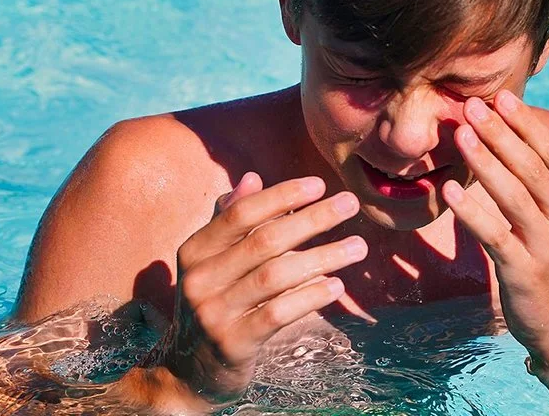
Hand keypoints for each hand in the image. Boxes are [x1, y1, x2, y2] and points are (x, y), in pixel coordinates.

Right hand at [162, 172, 365, 408]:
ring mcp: (213, 313)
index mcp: (193, 251)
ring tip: (358, 247)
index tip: (319, 184)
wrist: (191, 371)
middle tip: (350, 205)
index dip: (281, 195)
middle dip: (312, 219)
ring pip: (276, 276)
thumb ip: (229, 221)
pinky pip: (278, 313)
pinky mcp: (233, 343)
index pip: (240, 213)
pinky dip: (310, 297)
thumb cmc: (214, 305)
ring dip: (323, 257)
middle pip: (264, 240)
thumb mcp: (212, 264)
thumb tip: (253, 177)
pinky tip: (337, 286)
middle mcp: (198, 279)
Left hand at [441, 90, 548, 380]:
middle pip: (531, 169)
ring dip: (485, 163)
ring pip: (513, 197)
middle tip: (470, 106)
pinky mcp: (522, 271)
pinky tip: (449, 191)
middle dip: (499, 135)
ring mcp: (547, 246)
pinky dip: (471, 212)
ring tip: (460, 135)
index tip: (498, 96)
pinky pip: (494, 236)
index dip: (524, 124)